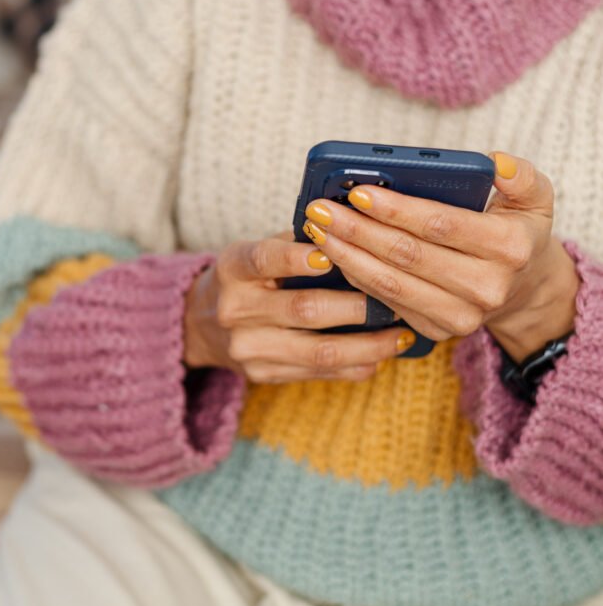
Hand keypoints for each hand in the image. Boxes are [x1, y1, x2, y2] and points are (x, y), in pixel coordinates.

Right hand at [183, 233, 415, 383]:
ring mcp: (248, 348)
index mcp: (234, 268)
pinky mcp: (262, 375)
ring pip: (319, 351)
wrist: (203, 323)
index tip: (331, 255)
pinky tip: (382, 356)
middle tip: (397, 299)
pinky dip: (355, 365)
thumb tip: (358, 231)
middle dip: (357, 305)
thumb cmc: (250, 277)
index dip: (296, 258)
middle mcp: (235, 310)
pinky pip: (318, 374)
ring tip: (402, 334)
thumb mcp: (258, 251)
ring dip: (368, 345)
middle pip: (304, 309)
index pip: (264, 259)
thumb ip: (298, 243)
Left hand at [300, 152, 578, 361]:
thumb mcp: (534, 198)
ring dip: (347, 255)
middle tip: (320, 208)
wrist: (523, 290)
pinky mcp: (437, 331)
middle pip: (407, 255)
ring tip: (318, 230)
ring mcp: (461, 316)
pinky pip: (387, 302)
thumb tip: (496, 162)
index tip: (358, 192)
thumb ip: (521, 176)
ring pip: (391, 284)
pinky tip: (334, 253)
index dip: (396, 209)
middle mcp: (487, 288)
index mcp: (510, 248)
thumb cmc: (516, 232)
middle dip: (357, 230)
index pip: (440, 225)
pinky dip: (355, 277)